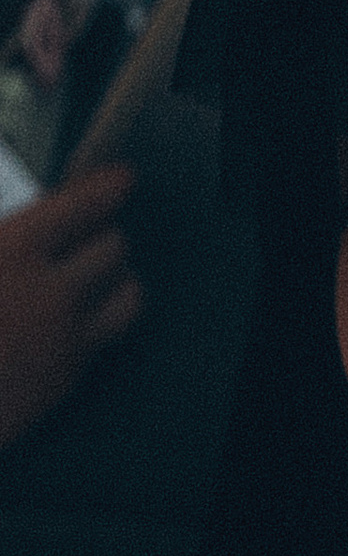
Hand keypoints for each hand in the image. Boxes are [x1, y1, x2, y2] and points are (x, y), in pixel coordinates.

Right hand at [0, 164, 143, 447]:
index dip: (105, 187)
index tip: (120, 177)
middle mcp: (52, 293)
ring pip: (129, 295)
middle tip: (92, 231)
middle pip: (115, 247)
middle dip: (104, 235)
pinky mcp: (68, 378)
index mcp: (13, 251)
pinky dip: (99, 319)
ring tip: (98, 273)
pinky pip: (105, 337)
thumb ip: (8, 238)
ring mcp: (66, 339)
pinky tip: (72, 316)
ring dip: (117, 278)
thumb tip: (33, 230)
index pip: (82, 207)